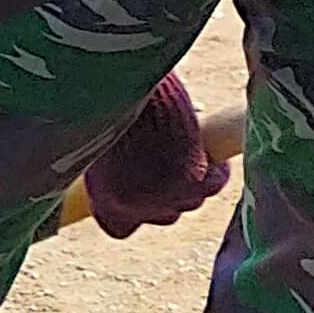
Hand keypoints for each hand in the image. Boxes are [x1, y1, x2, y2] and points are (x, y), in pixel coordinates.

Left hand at [82, 75, 228, 236]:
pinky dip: (216, 167)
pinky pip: (215, 181)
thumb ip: (113, 171)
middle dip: (170, 192)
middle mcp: (135, 206)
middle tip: (168, 159)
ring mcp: (165, 196)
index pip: (121, 229)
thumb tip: (132, 175)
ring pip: (192, 199)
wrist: (123, 83)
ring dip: (195, 178)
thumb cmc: (108, 106)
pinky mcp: (192, 180)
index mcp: (103, 199)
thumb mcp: (97, 146)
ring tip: (183, 145)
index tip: (140, 193)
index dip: (134, 210)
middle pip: (166, 214)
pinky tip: (207, 149)